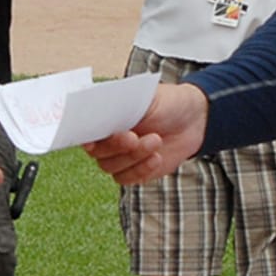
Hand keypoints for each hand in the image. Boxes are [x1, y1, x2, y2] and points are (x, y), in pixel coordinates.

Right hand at [82, 81, 207, 185]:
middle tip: (134, 137)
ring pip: (110, 167)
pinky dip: (141, 170)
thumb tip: (99, 108)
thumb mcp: (145, 97)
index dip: (81, 135)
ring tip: (155, 140)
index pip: (82, 127)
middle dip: (115, 146)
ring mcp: (120, 155)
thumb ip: (120, 104)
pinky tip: (157, 157)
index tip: (92, 139)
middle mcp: (107, 136)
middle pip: (96, 152)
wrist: (194, 120)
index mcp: (104, 115)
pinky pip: (127, 178)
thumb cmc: (167, 103)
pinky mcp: (134, 170)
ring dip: (133, 157)